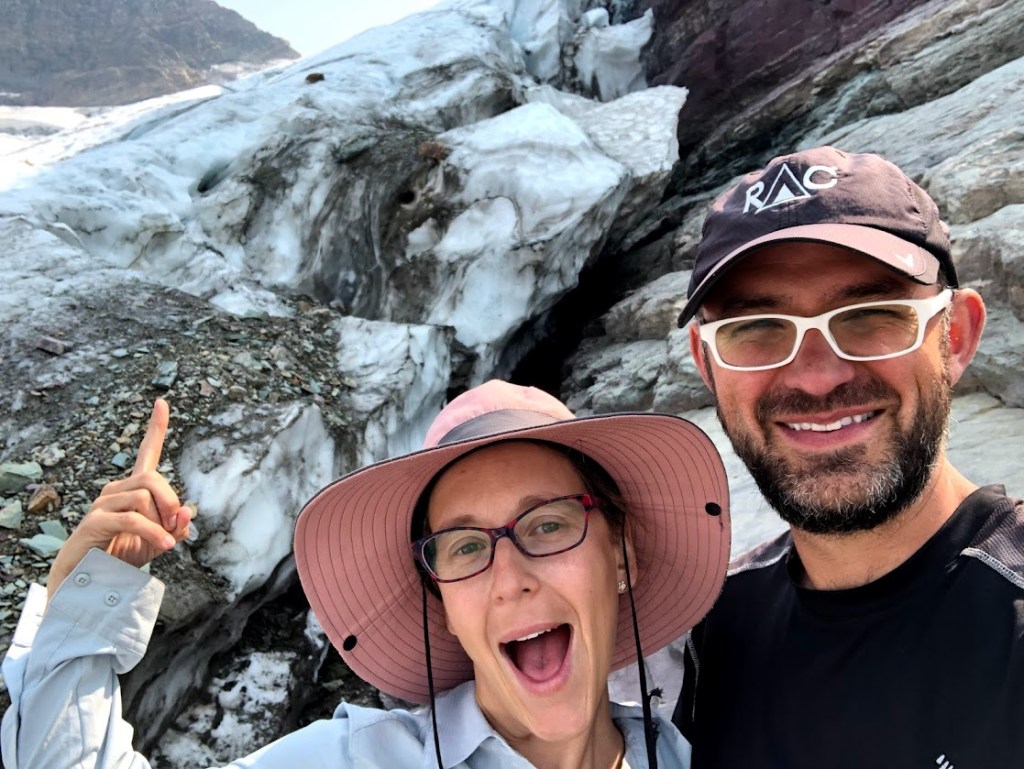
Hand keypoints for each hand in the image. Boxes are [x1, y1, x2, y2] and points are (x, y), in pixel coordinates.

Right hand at [47, 399, 193, 599]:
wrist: (88, 579)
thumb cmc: (123, 555)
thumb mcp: (158, 541)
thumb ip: (176, 527)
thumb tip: (188, 512)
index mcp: (134, 488)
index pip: (147, 451)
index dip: (156, 427)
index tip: (163, 402)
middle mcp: (116, 489)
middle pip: (153, 479)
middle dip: (171, 502)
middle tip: (175, 526)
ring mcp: (103, 503)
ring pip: (143, 497)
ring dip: (161, 521)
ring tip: (162, 541)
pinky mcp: (95, 521)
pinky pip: (131, 519)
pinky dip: (152, 532)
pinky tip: (163, 546)